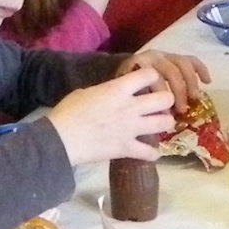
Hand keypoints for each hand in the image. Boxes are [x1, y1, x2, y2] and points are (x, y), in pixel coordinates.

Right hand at [48, 70, 176, 165]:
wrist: (61, 139)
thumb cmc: (68, 111)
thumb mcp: (85, 92)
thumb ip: (104, 92)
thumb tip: (108, 95)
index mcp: (119, 89)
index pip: (149, 74)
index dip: (152, 76)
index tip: (149, 81)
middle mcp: (131, 106)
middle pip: (165, 99)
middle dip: (166, 101)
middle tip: (160, 105)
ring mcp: (132, 129)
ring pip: (165, 124)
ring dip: (164, 124)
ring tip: (158, 126)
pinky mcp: (127, 149)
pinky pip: (150, 153)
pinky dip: (152, 154)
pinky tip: (150, 153)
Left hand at [118, 50, 207, 112]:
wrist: (124, 73)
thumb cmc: (127, 93)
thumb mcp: (129, 99)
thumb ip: (139, 111)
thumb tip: (152, 139)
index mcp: (137, 66)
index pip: (153, 78)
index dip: (161, 95)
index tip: (166, 115)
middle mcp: (152, 57)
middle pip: (171, 72)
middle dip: (179, 92)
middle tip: (182, 111)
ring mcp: (165, 55)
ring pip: (183, 64)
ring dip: (191, 82)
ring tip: (195, 99)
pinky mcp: (175, 56)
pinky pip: (191, 60)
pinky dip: (201, 69)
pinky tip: (208, 82)